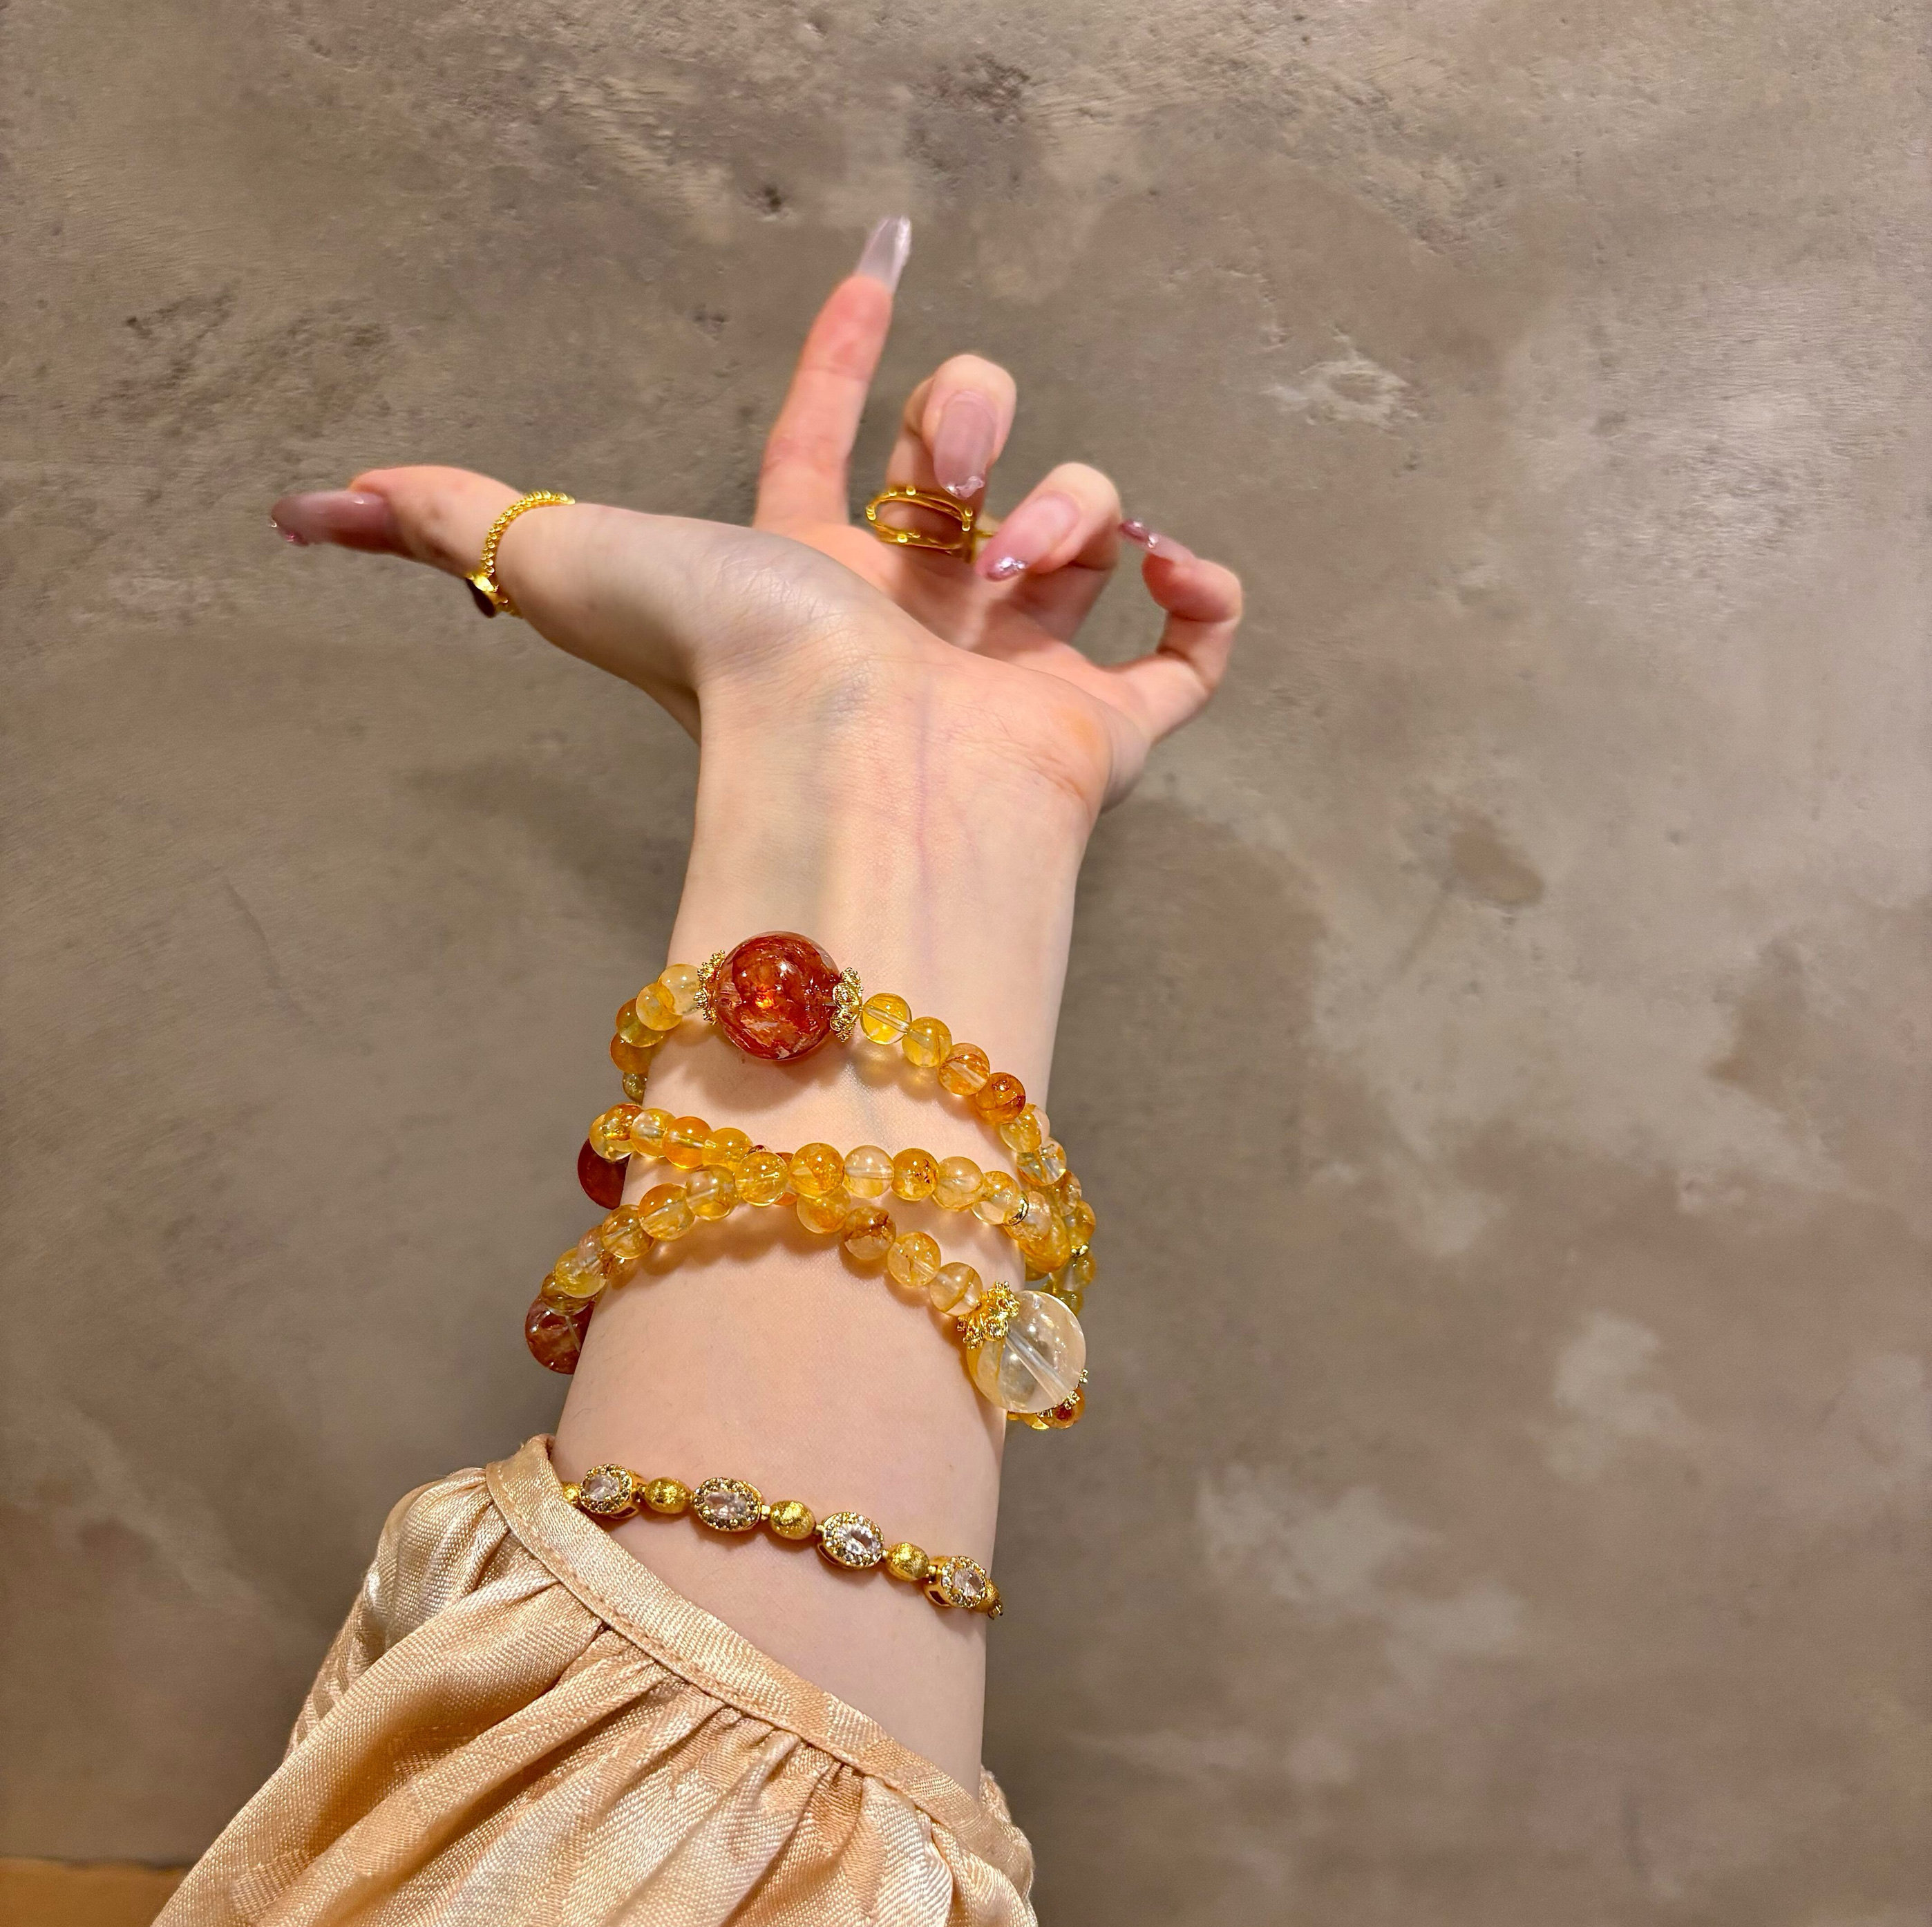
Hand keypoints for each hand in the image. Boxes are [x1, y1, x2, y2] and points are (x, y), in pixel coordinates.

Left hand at [270, 218, 1241, 820]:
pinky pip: (1190, 651)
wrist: (866, 779)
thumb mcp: (578, 562)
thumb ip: (448, 520)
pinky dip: (1202, 600)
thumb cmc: (740, 677)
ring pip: (1086, 528)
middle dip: (974, 419)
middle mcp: (916, 615)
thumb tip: (291, 507)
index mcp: (811, 573)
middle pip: (976, 457)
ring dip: (1076, 505)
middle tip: (951, 475)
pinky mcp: (1101, 732)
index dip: (842, 348)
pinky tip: (1165, 572)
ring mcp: (1016, 672)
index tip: (872, 260)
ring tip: (1033, 560)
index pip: (826, 438)